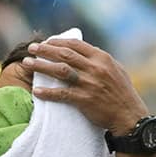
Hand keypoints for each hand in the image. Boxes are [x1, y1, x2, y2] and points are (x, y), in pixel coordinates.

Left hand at [21, 37, 147, 135]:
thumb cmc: (121, 92)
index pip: (76, 44)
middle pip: (64, 55)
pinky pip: (61, 94)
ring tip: (27, 63)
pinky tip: (36, 91)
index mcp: (102, 58)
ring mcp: (89, 83)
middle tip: (31, 49)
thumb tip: (83, 52)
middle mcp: (95, 68)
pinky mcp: (84, 99)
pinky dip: (47, 92)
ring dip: (41, 66)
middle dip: (45, 50)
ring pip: (60, 71)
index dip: (58, 42)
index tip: (45, 42)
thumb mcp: (115, 69)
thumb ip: (99, 60)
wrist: (128, 114)